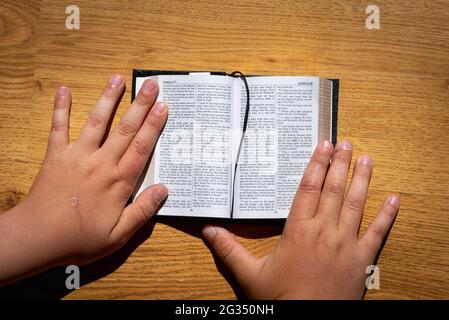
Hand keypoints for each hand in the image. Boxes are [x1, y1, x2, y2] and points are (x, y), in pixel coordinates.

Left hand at [0, 75, 167, 283]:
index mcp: (118, 182)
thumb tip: (163, 189)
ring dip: (108, 99)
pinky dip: (61, 109)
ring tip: (118, 79)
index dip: (154, 126)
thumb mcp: (118, 235)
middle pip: (125, 129)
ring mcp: (77, 156)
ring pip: (97, 122)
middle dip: (140, 105)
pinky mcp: (56, 156)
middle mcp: (100, 163)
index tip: (164, 106)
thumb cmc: (80, 239)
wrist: (37, 238)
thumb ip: (142, 211)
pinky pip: (59, 128)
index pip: (141, 148)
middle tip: (151, 84)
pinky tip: (64, 90)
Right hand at [202, 140, 398, 298]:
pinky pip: (378, 233)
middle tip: (345, 142)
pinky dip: (387, 215)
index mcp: (298, 230)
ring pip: (356, 204)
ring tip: (365, 159)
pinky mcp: (362, 260)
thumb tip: (207, 230)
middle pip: (333, 190)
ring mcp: (346, 244)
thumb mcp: (250, 274)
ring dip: (362, 179)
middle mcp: (324, 231)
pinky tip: (394, 198)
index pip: (308, 188)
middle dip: (339, 164)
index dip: (316, 164)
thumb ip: (228, 250)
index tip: (323, 145)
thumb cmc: (281, 298)